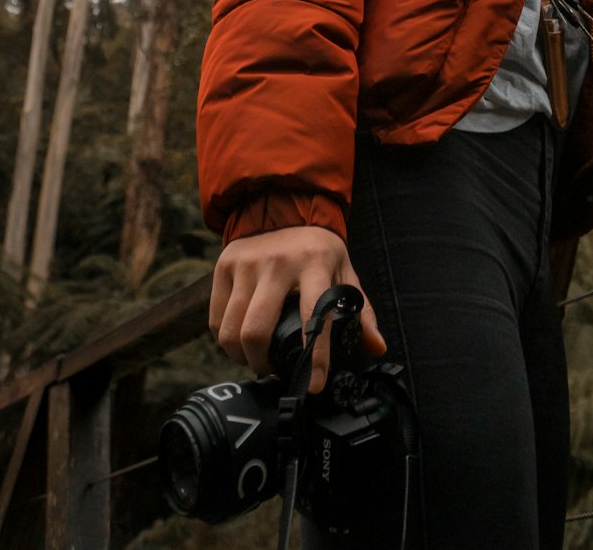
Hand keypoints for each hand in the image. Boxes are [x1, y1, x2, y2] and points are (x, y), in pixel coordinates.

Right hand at [209, 225, 386, 390]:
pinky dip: (225, 341)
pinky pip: (216, 320)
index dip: (314, 357)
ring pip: (231, 330)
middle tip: (273, 371)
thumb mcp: (345, 273)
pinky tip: (240, 340)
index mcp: (314, 263)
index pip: (313, 316)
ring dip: (242, 357)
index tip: (313, 385)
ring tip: (256, 358)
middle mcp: (277, 262)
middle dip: (263, 364)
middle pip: (257, 331)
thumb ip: (361, 312)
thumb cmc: (318, 250)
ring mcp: (247, 262)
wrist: (284, 207)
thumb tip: (377, 348)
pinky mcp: (225, 265)